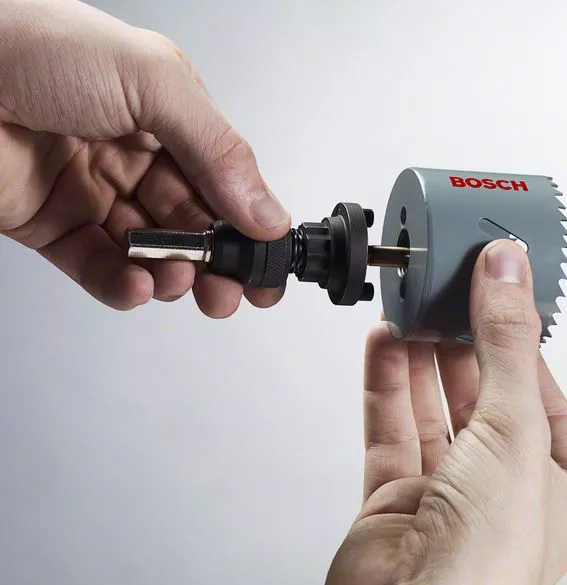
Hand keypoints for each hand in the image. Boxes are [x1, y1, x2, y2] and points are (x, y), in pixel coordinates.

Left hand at [0, 0, 289, 315]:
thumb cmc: (33, 44)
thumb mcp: (152, 81)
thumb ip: (217, 149)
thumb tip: (266, 211)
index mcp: (168, 117)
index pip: (223, 182)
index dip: (249, 225)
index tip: (266, 263)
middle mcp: (134, 155)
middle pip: (192, 224)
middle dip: (217, 263)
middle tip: (232, 292)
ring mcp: (94, 192)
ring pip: (150, 252)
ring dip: (172, 276)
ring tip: (178, 282)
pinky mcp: (52, 224)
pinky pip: (97, 266)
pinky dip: (122, 285)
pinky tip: (137, 286)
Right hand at [324, 240, 566, 584]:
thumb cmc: (487, 561)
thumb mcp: (515, 429)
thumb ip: (506, 344)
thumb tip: (507, 273)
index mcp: (554, 480)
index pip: (537, 386)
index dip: (516, 334)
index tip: (496, 286)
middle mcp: (499, 484)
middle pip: (478, 391)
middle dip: (460, 339)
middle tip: (445, 288)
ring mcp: (444, 489)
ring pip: (429, 405)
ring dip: (419, 355)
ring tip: (410, 305)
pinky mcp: (393, 495)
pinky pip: (389, 426)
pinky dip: (384, 381)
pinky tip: (382, 343)